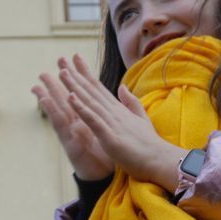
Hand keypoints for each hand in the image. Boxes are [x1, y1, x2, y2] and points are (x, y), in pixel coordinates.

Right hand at [33, 63, 112, 181]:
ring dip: (49, 95)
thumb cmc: (109, 155)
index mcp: (88, 119)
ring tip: (39, 82)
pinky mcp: (69, 143)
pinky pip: (60, 125)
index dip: (78, 77)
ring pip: (58, 110)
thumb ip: (111, 115)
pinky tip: (46, 100)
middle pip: (65, 99)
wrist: (107, 178)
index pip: (81, 94)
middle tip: (49, 66)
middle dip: (57, 83)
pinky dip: (53, 112)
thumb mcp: (112, 130)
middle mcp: (77, 124)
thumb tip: (113, 102)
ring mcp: (72, 133)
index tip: (73, 60)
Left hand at [54, 55, 183, 191]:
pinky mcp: (110, 136)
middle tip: (61, 61)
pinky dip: (81, 108)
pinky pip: (93, 119)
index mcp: (118, 110)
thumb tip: (122, 86)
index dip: (85, 74)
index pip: (98, 88)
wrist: (159, 159)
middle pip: (91, 91)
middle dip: (76, 76)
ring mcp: (112, 123)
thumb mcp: (140, 118)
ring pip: (90, 101)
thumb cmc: (149, 143)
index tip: (74, 60)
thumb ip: (131, 102)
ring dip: (75, 87)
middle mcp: (114, 112)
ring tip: (62, 73)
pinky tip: (70, 97)